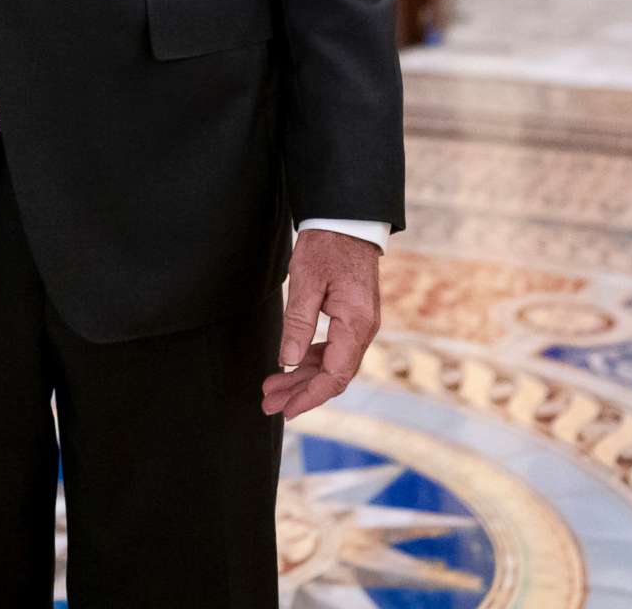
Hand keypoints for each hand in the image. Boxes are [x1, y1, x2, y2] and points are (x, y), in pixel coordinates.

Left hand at [261, 229, 380, 420]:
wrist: (347, 222)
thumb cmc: (327, 247)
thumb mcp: (306, 282)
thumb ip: (298, 324)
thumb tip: (288, 362)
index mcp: (355, 324)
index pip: (335, 376)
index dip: (310, 396)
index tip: (287, 409)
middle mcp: (364, 329)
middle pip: (333, 375)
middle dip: (300, 392)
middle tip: (268, 404)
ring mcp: (360, 324)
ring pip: (331, 363)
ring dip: (302, 378)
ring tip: (272, 389)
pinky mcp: (352, 318)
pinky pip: (333, 348)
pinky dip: (310, 360)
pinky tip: (290, 366)